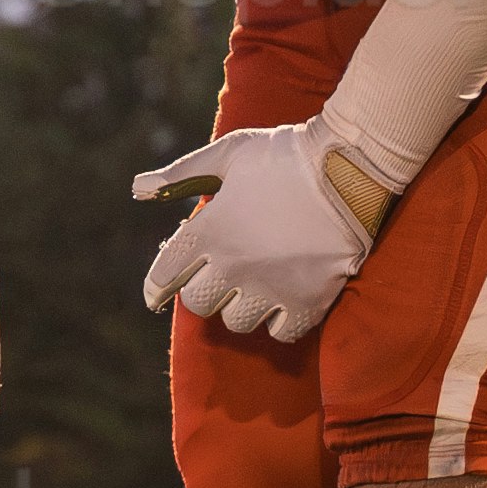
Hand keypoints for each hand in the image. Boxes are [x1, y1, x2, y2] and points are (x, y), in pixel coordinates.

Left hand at [134, 123, 377, 346]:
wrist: (349, 169)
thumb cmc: (284, 155)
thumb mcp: (228, 154)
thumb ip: (181, 175)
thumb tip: (137, 188)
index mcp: (210, 229)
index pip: (165, 274)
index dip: (156, 287)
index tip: (155, 296)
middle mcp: (234, 265)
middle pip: (199, 303)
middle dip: (204, 289)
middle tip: (220, 274)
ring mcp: (271, 288)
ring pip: (236, 321)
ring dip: (241, 305)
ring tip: (256, 284)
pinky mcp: (307, 302)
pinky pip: (279, 333)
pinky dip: (278, 321)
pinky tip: (284, 299)